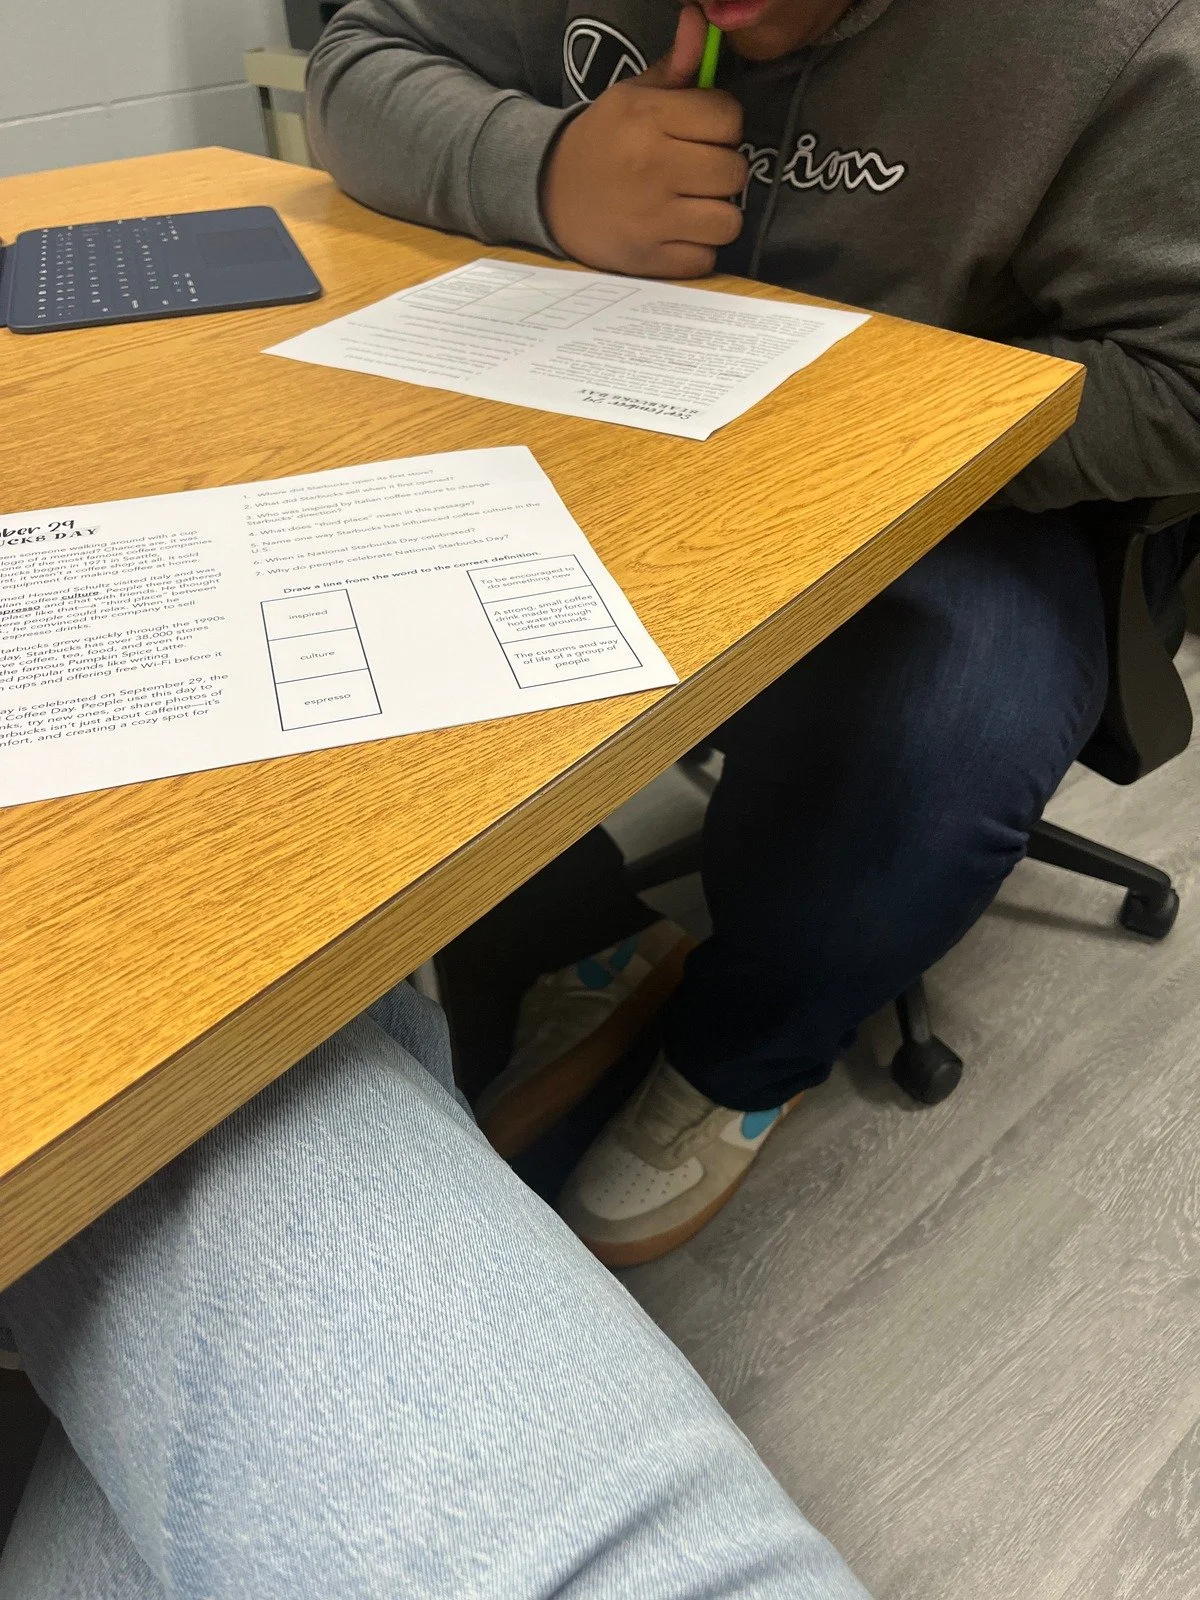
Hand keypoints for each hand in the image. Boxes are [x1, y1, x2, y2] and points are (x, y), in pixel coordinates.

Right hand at [541, 5, 746, 278]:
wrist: (547, 194)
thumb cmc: (602, 142)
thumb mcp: (631, 97)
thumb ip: (675, 66)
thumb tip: (702, 21)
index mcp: (648, 119)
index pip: (729, 118)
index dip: (723, 125)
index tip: (703, 134)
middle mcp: (653, 168)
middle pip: (734, 171)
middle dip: (723, 171)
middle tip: (698, 173)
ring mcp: (652, 219)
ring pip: (728, 221)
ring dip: (717, 215)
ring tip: (694, 206)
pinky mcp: (649, 260)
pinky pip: (705, 259)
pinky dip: (697, 250)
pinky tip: (677, 234)